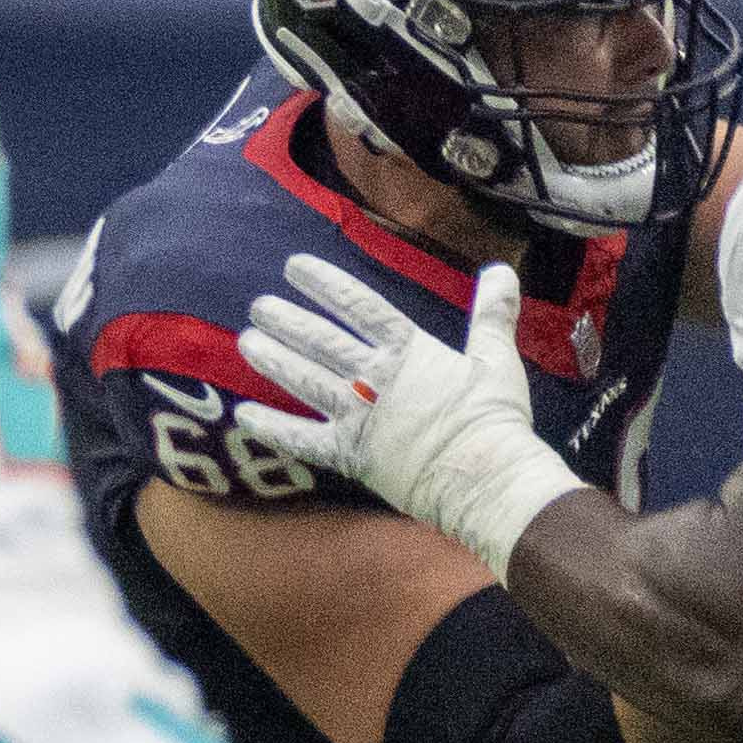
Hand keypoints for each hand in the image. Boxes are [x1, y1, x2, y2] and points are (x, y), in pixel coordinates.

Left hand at [235, 252, 589, 573]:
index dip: (325, 283)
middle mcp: (375, 378)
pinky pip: (299, 438)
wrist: (484, 475)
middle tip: (258, 307)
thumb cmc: (495, 417)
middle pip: (322, 341)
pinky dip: (270, 426)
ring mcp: (357, 415)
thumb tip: (501, 269)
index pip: (359, 305)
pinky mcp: (347, 453)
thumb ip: (491, 313)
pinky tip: (241, 414)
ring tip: (246, 341)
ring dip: (273, 360)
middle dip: (287, 321)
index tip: (294, 267)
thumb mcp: (497, 357)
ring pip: (305, 380)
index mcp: (410, 351)